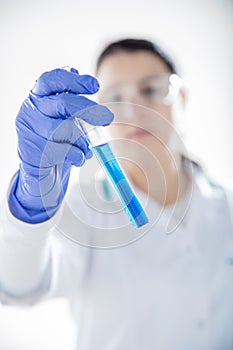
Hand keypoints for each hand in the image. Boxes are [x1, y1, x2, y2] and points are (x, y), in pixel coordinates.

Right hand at [8, 68, 113, 222]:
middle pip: (63, 103)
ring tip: (86, 147)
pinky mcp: (33, 153)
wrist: (39, 171)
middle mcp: (30, 111)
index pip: (52, 80)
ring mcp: (29, 132)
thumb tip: (74, 71)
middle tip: (107, 117)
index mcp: (37, 97)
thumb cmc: (53, 140)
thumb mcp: (60, 116)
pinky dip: (77, 155)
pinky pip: (63, 151)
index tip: (95, 86)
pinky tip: (79, 158)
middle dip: (89, 110)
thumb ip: (66, 97)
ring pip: (64, 129)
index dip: (74, 81)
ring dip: (82, 140)